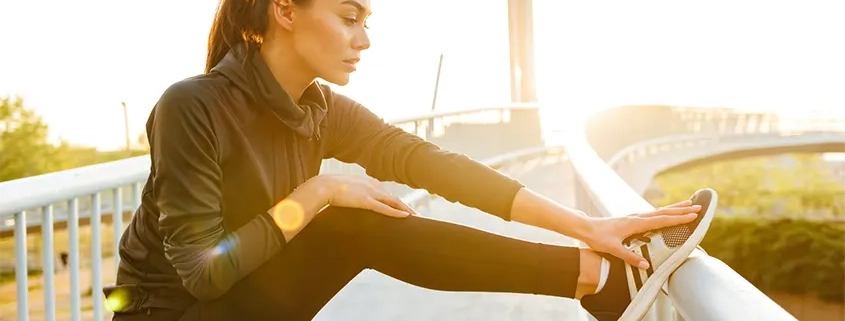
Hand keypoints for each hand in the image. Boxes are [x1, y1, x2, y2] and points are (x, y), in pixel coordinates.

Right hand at [316, 174, 416, 217]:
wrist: (322, 186)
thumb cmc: (327, 189)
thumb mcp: (340, 189)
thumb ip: (347, 193)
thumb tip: (345, 199)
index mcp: (365, 182)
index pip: (383, 191)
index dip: (392, 199)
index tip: (399, 205)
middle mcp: (371, 185)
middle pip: (391, 196)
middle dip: (403, 205)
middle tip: (414, 213)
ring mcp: (369, 193)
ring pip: (392, 201)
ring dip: (405, 209)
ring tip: (415, 216)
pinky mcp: (366, 201)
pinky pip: (384, 208)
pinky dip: (396, 212)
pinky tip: (406, 216)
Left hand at [580, 200, 700, 268]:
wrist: (584, 227)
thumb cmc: (597, 237)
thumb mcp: (613, 249)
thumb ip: (629, 257)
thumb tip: (646, 264)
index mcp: (635, 223)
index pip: (661, 220)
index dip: (678, 218)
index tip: (693, 215)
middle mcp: (636, 217)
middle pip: (663, 212)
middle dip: (681, 210)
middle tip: (698, 206)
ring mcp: (633, 217)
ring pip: (658, 211)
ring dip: (673, 208)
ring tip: (687, 204)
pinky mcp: (630, 220)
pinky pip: (651, 214)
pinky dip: (662, 212)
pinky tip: (665, 213)